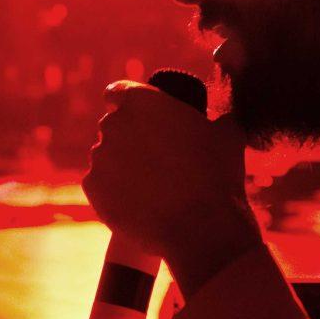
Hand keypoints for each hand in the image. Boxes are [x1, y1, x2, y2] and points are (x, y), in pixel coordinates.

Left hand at [83, 82, 259, 291]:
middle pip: (111, 126)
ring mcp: (99, 156)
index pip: (118, 92)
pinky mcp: (91, 187)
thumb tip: (224, 121)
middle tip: (149, 158)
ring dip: (118, 165)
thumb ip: (218, 119)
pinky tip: (135, 201)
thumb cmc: (216, 175)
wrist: (201, 226)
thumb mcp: (228, 134)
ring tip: (147, 185)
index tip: (136, 118)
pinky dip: (111, 191)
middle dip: (126, 138)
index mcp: (140, 100)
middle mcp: (113, 123)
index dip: (126, 104)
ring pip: (104, 156)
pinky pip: (98, 184)